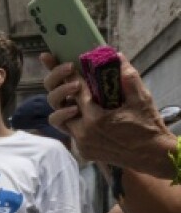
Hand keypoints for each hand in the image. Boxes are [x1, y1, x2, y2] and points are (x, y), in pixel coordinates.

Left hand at [40, 52, 171, 170]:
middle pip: (59, 107)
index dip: (72, 76)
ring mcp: (82, 144)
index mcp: (96, 118)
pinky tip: (84, 113)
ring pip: (61, 121)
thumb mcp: (141, 98)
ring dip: (66, 108)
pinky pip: (71, 133)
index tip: (69, 65)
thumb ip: (127, 77)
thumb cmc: (147, 126)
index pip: (77, 92)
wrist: (151, 155)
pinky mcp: (83, 151)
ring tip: (75, 99)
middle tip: (72, 82)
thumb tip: (117, 57)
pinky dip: (75, 121)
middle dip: (63, 91)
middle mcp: (84, 132)